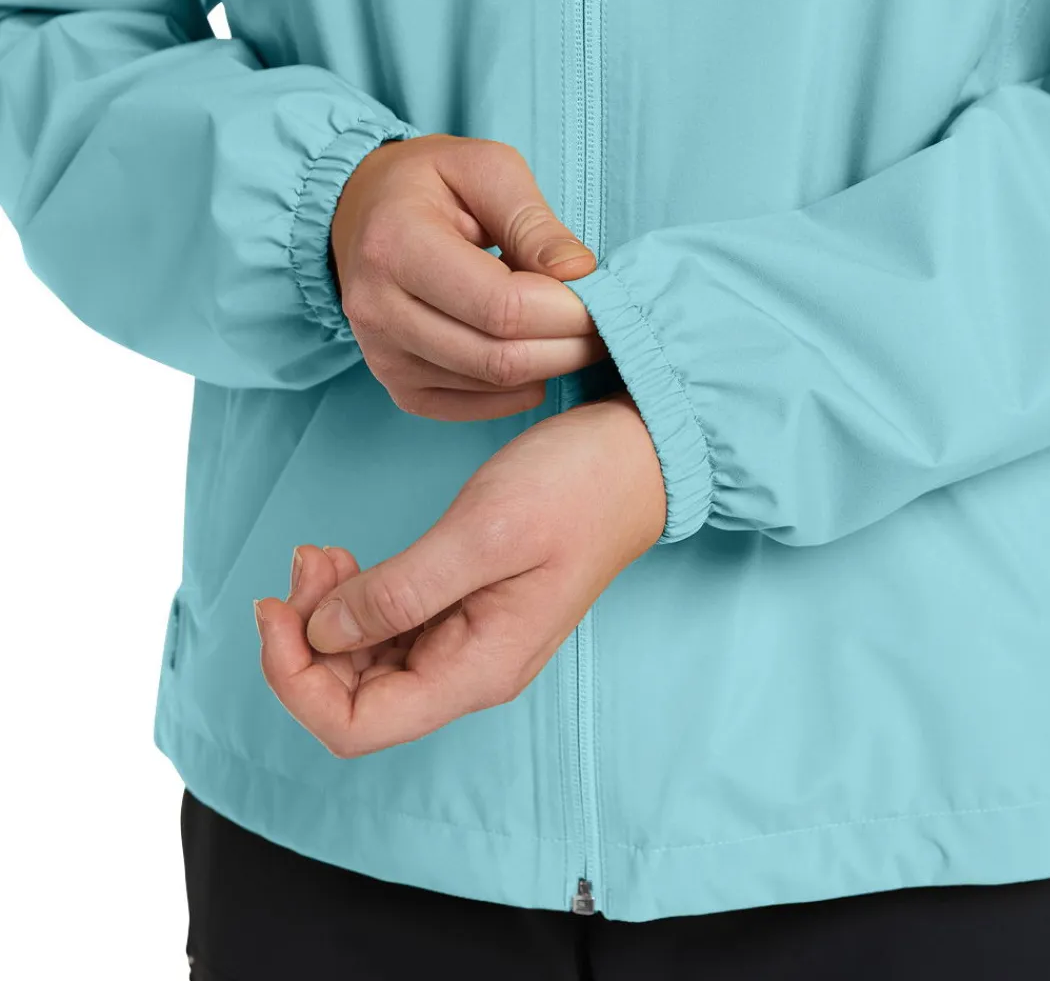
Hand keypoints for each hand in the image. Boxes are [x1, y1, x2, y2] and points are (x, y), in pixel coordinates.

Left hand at [255, 392, 665, 757]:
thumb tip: (321, 634)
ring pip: (366, 665)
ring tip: (324, 553)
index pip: (356, 727)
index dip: (296, 681)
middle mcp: (469, 671)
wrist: (636, 459)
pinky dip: (356, 600)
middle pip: (353, 700)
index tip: (276, 608)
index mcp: (476, 670)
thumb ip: (401, 592)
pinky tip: (348, 561)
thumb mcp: (483, 532)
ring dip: (328, 616)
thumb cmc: (574, 490)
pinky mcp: (467, 610)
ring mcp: (468, 643)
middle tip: (308, 559)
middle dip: (307, 638)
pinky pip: (391, 630)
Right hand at [331, 133, 603, 419]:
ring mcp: (382, 356)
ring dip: (549, 366)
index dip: (566, 313)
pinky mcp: (396, 385)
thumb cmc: (431, 183)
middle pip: (499, 358)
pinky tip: (535, 353)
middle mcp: (377, 309)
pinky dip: (520, 389)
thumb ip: (533, 221)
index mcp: (396, 244)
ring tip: (572, 331)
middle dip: (569, 347)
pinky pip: (474, 408)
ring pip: (492, 386)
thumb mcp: (486, 169)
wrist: (361, 213)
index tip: (602, 297)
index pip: (501, 307)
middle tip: (604, 322)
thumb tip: (580, 274)